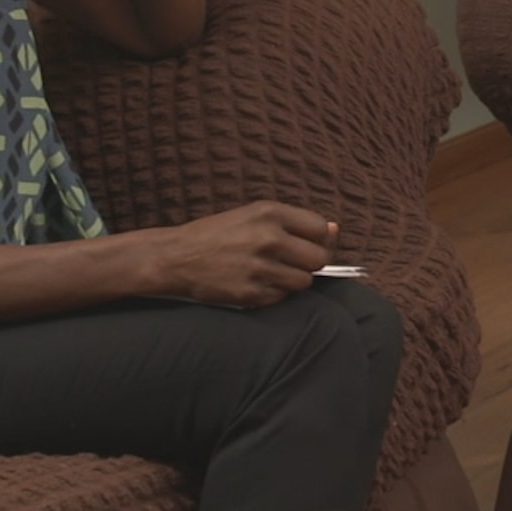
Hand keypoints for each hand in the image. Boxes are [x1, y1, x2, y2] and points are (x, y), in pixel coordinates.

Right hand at [162, 202, 334, 307]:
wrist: (176, 257)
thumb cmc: (216, 234)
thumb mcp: (252, 214)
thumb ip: (293, 222)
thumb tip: (335, 229)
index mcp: (270, 213)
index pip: (321, 229)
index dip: (320, 239)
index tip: (309, 244)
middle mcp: (268, 238)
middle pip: (318, 259)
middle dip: (310, 263)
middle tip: (293, 262)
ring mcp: (260, 267)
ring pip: (304, 281)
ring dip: (293, 280)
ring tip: (272, 272)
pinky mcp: (251, 293)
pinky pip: (282, 297)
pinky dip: (275, 293)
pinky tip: (257, 282)